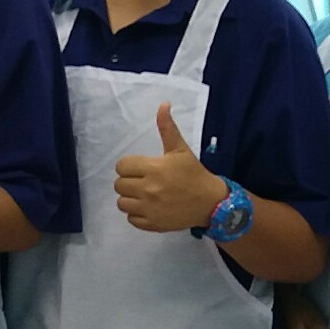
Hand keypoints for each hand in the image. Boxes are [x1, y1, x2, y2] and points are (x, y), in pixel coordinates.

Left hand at [113, 103, 226, 233]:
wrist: (210, 202)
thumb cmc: (194, 173)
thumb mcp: (180, 149)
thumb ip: (167, 128)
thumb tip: (163, 104)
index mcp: (153, 168)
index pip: (121, 166)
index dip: (129, 166)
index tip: (140, 167)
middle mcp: (148, 189)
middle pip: (119, 185)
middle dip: (128, 181)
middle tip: (142, 181)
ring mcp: (149, 209)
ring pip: (122, 203)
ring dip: (129, 198)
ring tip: (143, 195)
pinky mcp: (152, 224)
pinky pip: (131, 219)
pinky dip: (136, 214)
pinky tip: (148, 207)